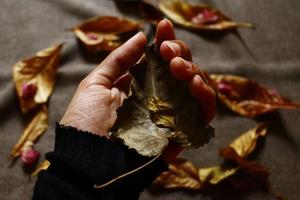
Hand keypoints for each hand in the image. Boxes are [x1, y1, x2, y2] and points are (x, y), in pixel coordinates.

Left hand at [60, 19, 215, 137]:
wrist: (87, 155)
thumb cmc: (86, 121)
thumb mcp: (97, 83)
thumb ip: (120, 59)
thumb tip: (142, 36)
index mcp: (141, 86)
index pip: (162, 61)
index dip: (166, 42)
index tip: (163, 27)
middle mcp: (159, 98)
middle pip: (182, 70)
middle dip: (180, 54)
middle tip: (168, 52)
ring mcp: (172, 114)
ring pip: (196, 88)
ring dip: (194, 71)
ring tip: (179, 67)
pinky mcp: (181, 133)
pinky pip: (203, 114)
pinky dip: (206, 97)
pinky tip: (195, 83)